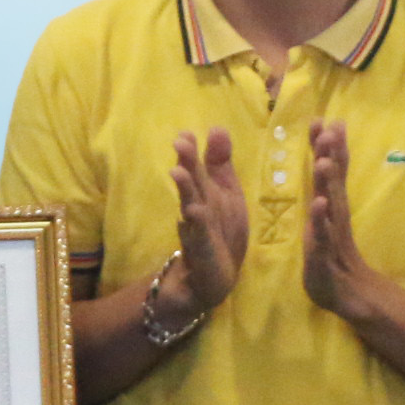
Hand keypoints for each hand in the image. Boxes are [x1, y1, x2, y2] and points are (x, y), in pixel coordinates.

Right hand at [164, 128, 250, 320]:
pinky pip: (201, 237)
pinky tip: (195, 211)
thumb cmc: (220, 230)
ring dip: (185, 190)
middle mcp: (197, 207)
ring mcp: (198, 230)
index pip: (195, 167)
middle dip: (187, 163)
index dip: (190, 151)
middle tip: (180, 142)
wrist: (214, 276)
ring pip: (191, 206)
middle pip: (192, 183)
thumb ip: (220, 163)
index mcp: (204, 192)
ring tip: (178, 171)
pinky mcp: (203, 252)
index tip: (185, 133)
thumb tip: (217, 127)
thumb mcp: (226, 193)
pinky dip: (198, 225)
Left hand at [301, 120, 392, 322]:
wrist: (346, 294)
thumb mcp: (324, 218)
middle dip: (331, 152)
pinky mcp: (325, 254)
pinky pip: (324, 235)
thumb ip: (325, 190)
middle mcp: (334, 213)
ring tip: (325, 160)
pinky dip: (321, 219)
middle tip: (330, 127)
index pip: (329, 169)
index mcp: (330, 203)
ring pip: (330, 203)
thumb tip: (324, 161)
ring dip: (328, 181)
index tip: (321, 118)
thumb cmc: (330, 254)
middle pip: (333, 179)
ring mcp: (331, 233)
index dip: (325, 145)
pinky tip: (319, 204)